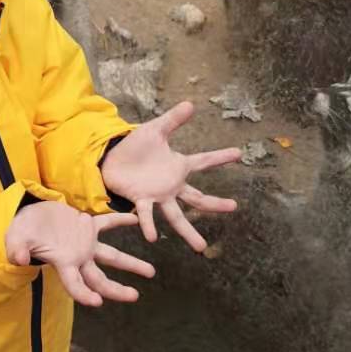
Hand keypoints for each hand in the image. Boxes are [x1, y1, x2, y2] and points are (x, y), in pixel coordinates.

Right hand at [6, 202, 151, 307]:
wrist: (26, 215)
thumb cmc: (21, 232)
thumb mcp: (16, 239)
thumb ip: (18, 249)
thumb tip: (19, 259)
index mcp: (64, 263)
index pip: (75, 284)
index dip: (84, 294)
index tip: (97, 303)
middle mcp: (78, 257)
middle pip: (100, 279)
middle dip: (117, 290)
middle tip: (135, 297)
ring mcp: (85, 242)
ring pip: (111, 256)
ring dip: (131, 263)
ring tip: (151, 272)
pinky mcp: (87, 225)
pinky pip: (108, 224)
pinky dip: (121, 221)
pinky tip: (136, 219)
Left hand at [100, 101, 240, 250]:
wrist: (111, 159)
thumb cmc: (134, 147)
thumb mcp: (155, 130)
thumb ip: (173, 119)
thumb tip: (191, 104)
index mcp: (177, 166)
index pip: (204, 161)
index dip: (221, 157)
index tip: (239, 153)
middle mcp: (171, 186)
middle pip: (197, 198)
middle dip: (215, 204)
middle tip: (234, 207)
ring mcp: (157, 195)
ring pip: (176, 216)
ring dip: (188, 232)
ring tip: (201, 247)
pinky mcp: (140, 200)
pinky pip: (147, 214)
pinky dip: (149, 225)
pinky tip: (153, 237)